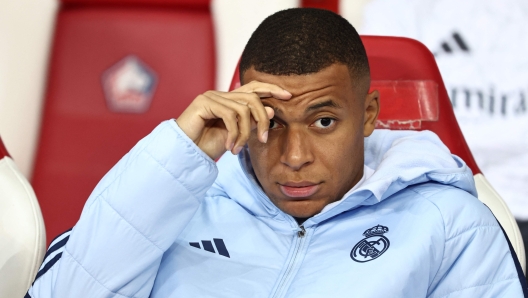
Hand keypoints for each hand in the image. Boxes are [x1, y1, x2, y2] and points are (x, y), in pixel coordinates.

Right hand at [176, 81, 291, 159]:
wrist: (186, 154)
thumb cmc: (208, 146)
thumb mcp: (236, 136)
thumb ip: (251, 123)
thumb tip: (271, 111)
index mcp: (228, 100)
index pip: (253, 88)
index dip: (271, 88)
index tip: (288, 95)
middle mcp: (220, 94)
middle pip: (252, 98)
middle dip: (262, 119)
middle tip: (265, 139)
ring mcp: (211, 96)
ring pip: (242, 109)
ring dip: (246, 133)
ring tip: (239, 149)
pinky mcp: (204, 103)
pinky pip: (230, 115)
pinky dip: (234, 133)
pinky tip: (230, 147)